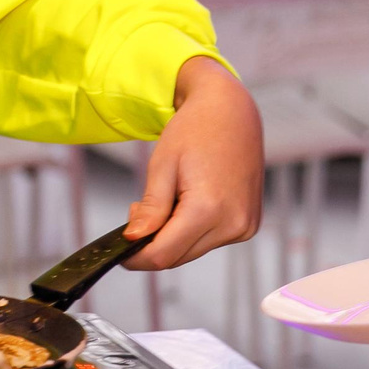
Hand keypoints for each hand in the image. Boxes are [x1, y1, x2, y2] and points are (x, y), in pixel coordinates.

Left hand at [124, 56, 263, 269]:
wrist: (231, 111)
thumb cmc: (195, 130)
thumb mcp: (162, 166)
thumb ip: (150, 209)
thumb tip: (133, 239)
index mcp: (209, 209)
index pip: (163, 255)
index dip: (136, 258)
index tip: (119, 252)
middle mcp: (233, 223)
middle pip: (178, 257)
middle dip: (152, 243)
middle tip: (139, 210)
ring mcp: (245, 226)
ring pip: (193, 251)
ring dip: (172, 237)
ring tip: (168, 199)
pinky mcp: (249, 225)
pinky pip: (210, 240)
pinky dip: (192, 230)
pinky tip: (189, 202)